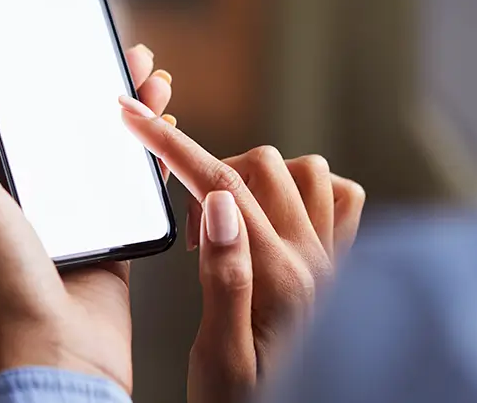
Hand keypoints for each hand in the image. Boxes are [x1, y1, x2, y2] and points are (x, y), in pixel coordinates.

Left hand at [0, 43, 172, 392]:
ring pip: (103, 145)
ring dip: (128, 108)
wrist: (58, 351)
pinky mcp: (113, 232)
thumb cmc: (1, 279)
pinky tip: (165, 126)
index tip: (54, 36)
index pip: (10, 109)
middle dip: (90, 82)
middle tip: (115, 48)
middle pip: (64, 121)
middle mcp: (30, 193)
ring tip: (151, 75)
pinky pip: (134, 182)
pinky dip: (151, 153)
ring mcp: (74, 212)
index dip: (32, 71)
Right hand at [119, 99, 365, 402]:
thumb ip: (224, 277)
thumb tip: (219, 202)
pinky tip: (279, 217)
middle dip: (208, 170)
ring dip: (258, 176)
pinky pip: (340, 198)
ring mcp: (334, 261)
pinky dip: (308, 190)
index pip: (220, 184)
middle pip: (259, 165)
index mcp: (278, 278)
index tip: (135, 117)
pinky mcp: (341, 267)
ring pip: (304, 171)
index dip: (172, 145)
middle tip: (186, 230)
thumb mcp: (219, 359)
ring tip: (230, 220)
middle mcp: (314, 260)